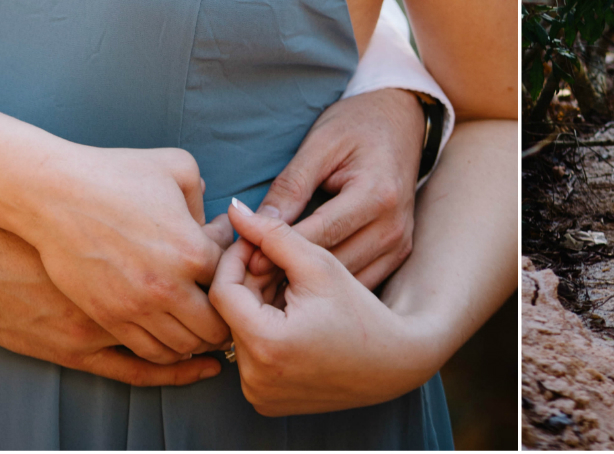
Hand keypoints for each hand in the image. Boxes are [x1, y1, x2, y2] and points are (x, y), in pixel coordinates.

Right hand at [18, 145, 231, 363]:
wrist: (56, 195)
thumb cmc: (116, 174)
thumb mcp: (177, 166)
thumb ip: (203, 197)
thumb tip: (210, 224)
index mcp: (191, 250)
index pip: (229, 280)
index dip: (231, 270)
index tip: (222, 262)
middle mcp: (168, 287)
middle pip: (215, 326)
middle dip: (224, 316)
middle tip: (220, 303)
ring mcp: (136, 308)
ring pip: (184, 347)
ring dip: (197, 338)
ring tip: (196, 320)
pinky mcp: (108, 319)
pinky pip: (149, 352)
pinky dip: (167, 349)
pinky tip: (168, 330)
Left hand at [209, 199, 432, 415]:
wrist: (392, 362)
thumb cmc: (359, 309)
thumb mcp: (317, 263)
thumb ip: (272, 234)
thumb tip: (234, 210)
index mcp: (266, 345)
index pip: (222, 291)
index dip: (235, 259)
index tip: (256, 242)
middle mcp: (255, 381)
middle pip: (229, 314)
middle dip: (247, 282)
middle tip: (275, 262)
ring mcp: (260, 396)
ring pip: (237, 335)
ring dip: (253, 306)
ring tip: (286, 287)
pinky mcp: (267, 403)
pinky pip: (250, 358)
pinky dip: (262, 333)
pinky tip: (289, 316)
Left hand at [248, 86, 424, 291]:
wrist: (401, 119)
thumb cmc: (357, 124)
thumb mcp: (320, 144)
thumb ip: (290, 186)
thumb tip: (255, 225)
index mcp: (377, 195)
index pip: (322, 233)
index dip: (281, 249)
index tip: (246, 260)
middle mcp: (394, 226)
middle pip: (334, 263)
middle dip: (290, 275)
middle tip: (251, 282)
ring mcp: (399, 243)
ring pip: (346, 279)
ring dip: (309, 289)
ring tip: (270, 287)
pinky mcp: (399, 253)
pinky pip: (360, 280)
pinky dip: (330, 286)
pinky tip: (300, 285)